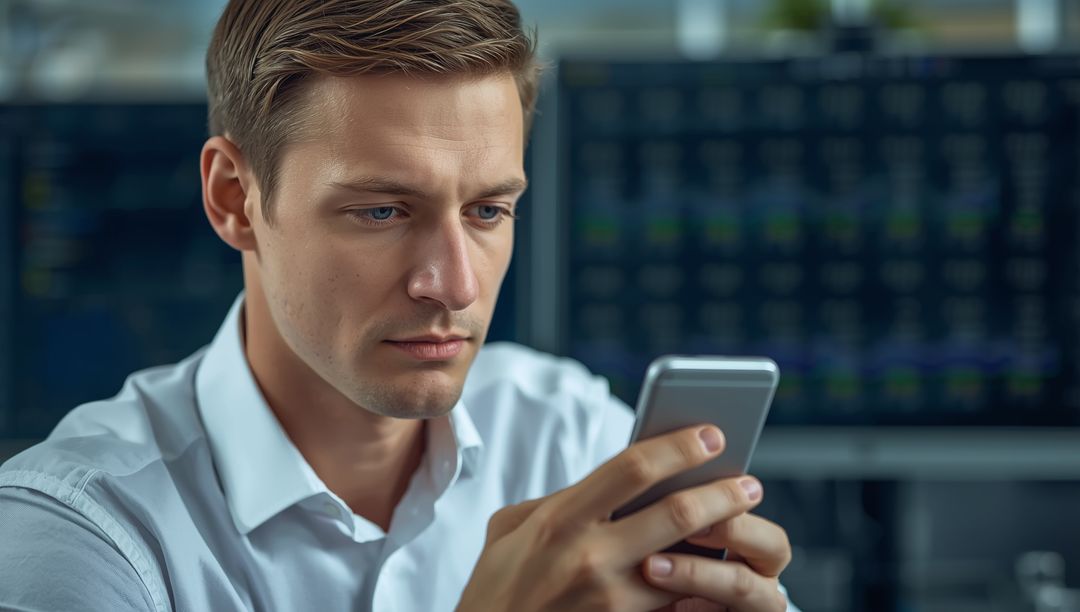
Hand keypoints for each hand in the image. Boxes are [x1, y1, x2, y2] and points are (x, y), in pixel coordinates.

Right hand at [456, 425, 790, 611]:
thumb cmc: (495, 587)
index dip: (679, 447)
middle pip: (677, 513)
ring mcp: (609, 602)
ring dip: (722, 544)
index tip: (711, 435)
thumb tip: (609, 483)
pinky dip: (703, 589)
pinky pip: (677, 607)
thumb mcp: (509, 529)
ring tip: (741, 529)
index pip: (634, 468)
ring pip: (689, 565)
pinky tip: (717, 577)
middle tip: (748, 483)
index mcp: (560, 519)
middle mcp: (590, 558)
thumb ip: (559, 500)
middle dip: (722, 493)